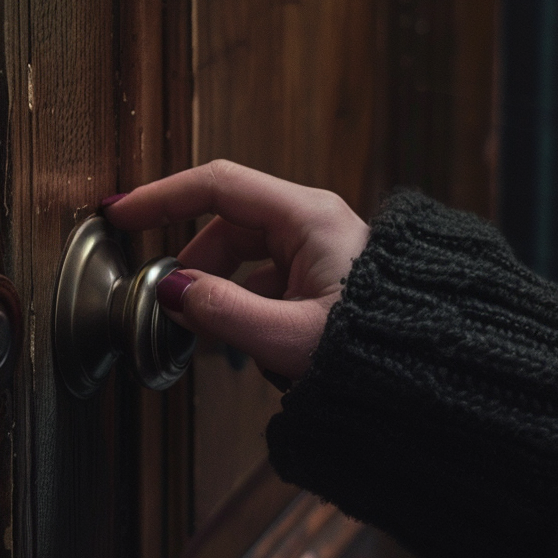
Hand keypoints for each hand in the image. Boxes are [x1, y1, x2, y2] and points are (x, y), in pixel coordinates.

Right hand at [102, 160, 368, 380]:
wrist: (435, 372)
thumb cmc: (381, 350)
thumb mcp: (290, 337)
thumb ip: (223, 313)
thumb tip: (173, 292)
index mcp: (308, 218)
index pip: (217, 186)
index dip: (162, 197)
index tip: (122, 213)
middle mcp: (314, 224)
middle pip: (228, 226)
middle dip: (194, 266)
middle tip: (170, 306)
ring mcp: (320, 250)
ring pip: (247, 259)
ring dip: (222, 295)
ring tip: (221, 338)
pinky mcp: (324, 278)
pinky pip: (268, 283)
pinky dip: (248, 309)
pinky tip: (254, 348)